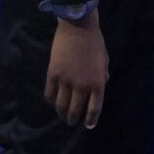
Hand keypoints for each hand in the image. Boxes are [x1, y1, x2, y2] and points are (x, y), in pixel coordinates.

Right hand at [46, 11, 107, 128]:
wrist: (78, 28)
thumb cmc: (95, 42)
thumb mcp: (104, 61)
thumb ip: (102, 75)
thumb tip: (101, 84)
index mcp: (97, 83)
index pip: (94, 109)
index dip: (91, 120)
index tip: (88, 125)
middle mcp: (82, 86)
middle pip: (75, 110)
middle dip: (73, 119)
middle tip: (71, 122)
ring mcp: (66, 81)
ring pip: (61, 105)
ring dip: (61, 113)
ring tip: (61, 115)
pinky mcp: (53, 75)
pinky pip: (50, 93)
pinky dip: (51, 100)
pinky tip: (52, 101)